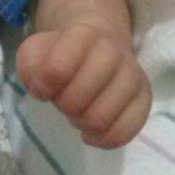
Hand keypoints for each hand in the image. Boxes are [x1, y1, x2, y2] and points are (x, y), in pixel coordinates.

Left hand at [17, 23, 151, 148]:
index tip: (41, 88)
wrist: (98, 45)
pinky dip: (104, 139)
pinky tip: (92, 134)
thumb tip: (41, 88)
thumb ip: (30, 64)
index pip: (59, 67)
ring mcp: (133, 75)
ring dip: (81, 122)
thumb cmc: (62, 53)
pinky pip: (126, 130)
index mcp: (84, 35)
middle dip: (63, 106)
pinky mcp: (144, 98)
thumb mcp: (36, 51)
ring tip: (79, 113)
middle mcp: (114, 51)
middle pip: (78, 100)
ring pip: (101, 118)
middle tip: (63, 100)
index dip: (44, 85)